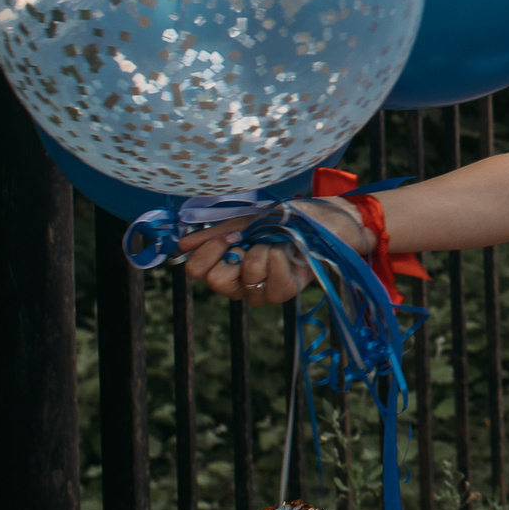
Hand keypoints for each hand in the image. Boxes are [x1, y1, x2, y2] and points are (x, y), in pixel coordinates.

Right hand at [180, 200, 372, 305]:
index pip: (196, 270)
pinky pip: (273, 284)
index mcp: (226, 261)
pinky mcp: (285, 292)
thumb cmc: (288, 217)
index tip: (227, 235)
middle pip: (216, 282)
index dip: (207, 253)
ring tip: (275, 243)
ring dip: (262, 254)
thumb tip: (181, 243)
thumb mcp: (248, 219)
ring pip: (247, 281)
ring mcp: (262, 289)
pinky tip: (289, 252)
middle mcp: (240, 281)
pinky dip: (281, 262)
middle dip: (233, 254)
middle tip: (251, 240)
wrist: (327, 218)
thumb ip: (216, 232)